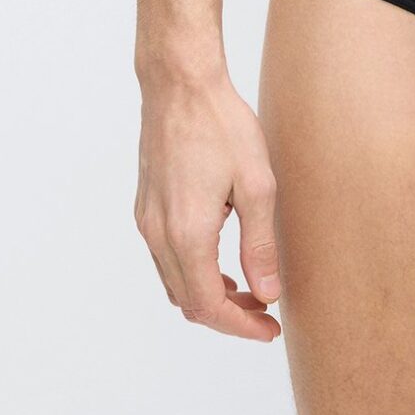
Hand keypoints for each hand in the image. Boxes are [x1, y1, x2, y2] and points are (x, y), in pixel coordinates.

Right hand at [135, 67, 283, 340]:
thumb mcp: (256, 184)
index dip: (240, 327)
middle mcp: (158, 234)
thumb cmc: (221, 125)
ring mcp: (147, 221)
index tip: (269, 330)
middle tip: (265, 310)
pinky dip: (193, 272)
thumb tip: (267, 293)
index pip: (208, 306)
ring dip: (209, 294)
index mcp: (187, 233)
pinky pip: (165, 259)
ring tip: (249, 287)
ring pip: (175, 283)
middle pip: (188, 302)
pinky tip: (222, 258)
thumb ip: (260, 244)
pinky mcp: (145, 208)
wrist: (180, 84)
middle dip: (228, 315)